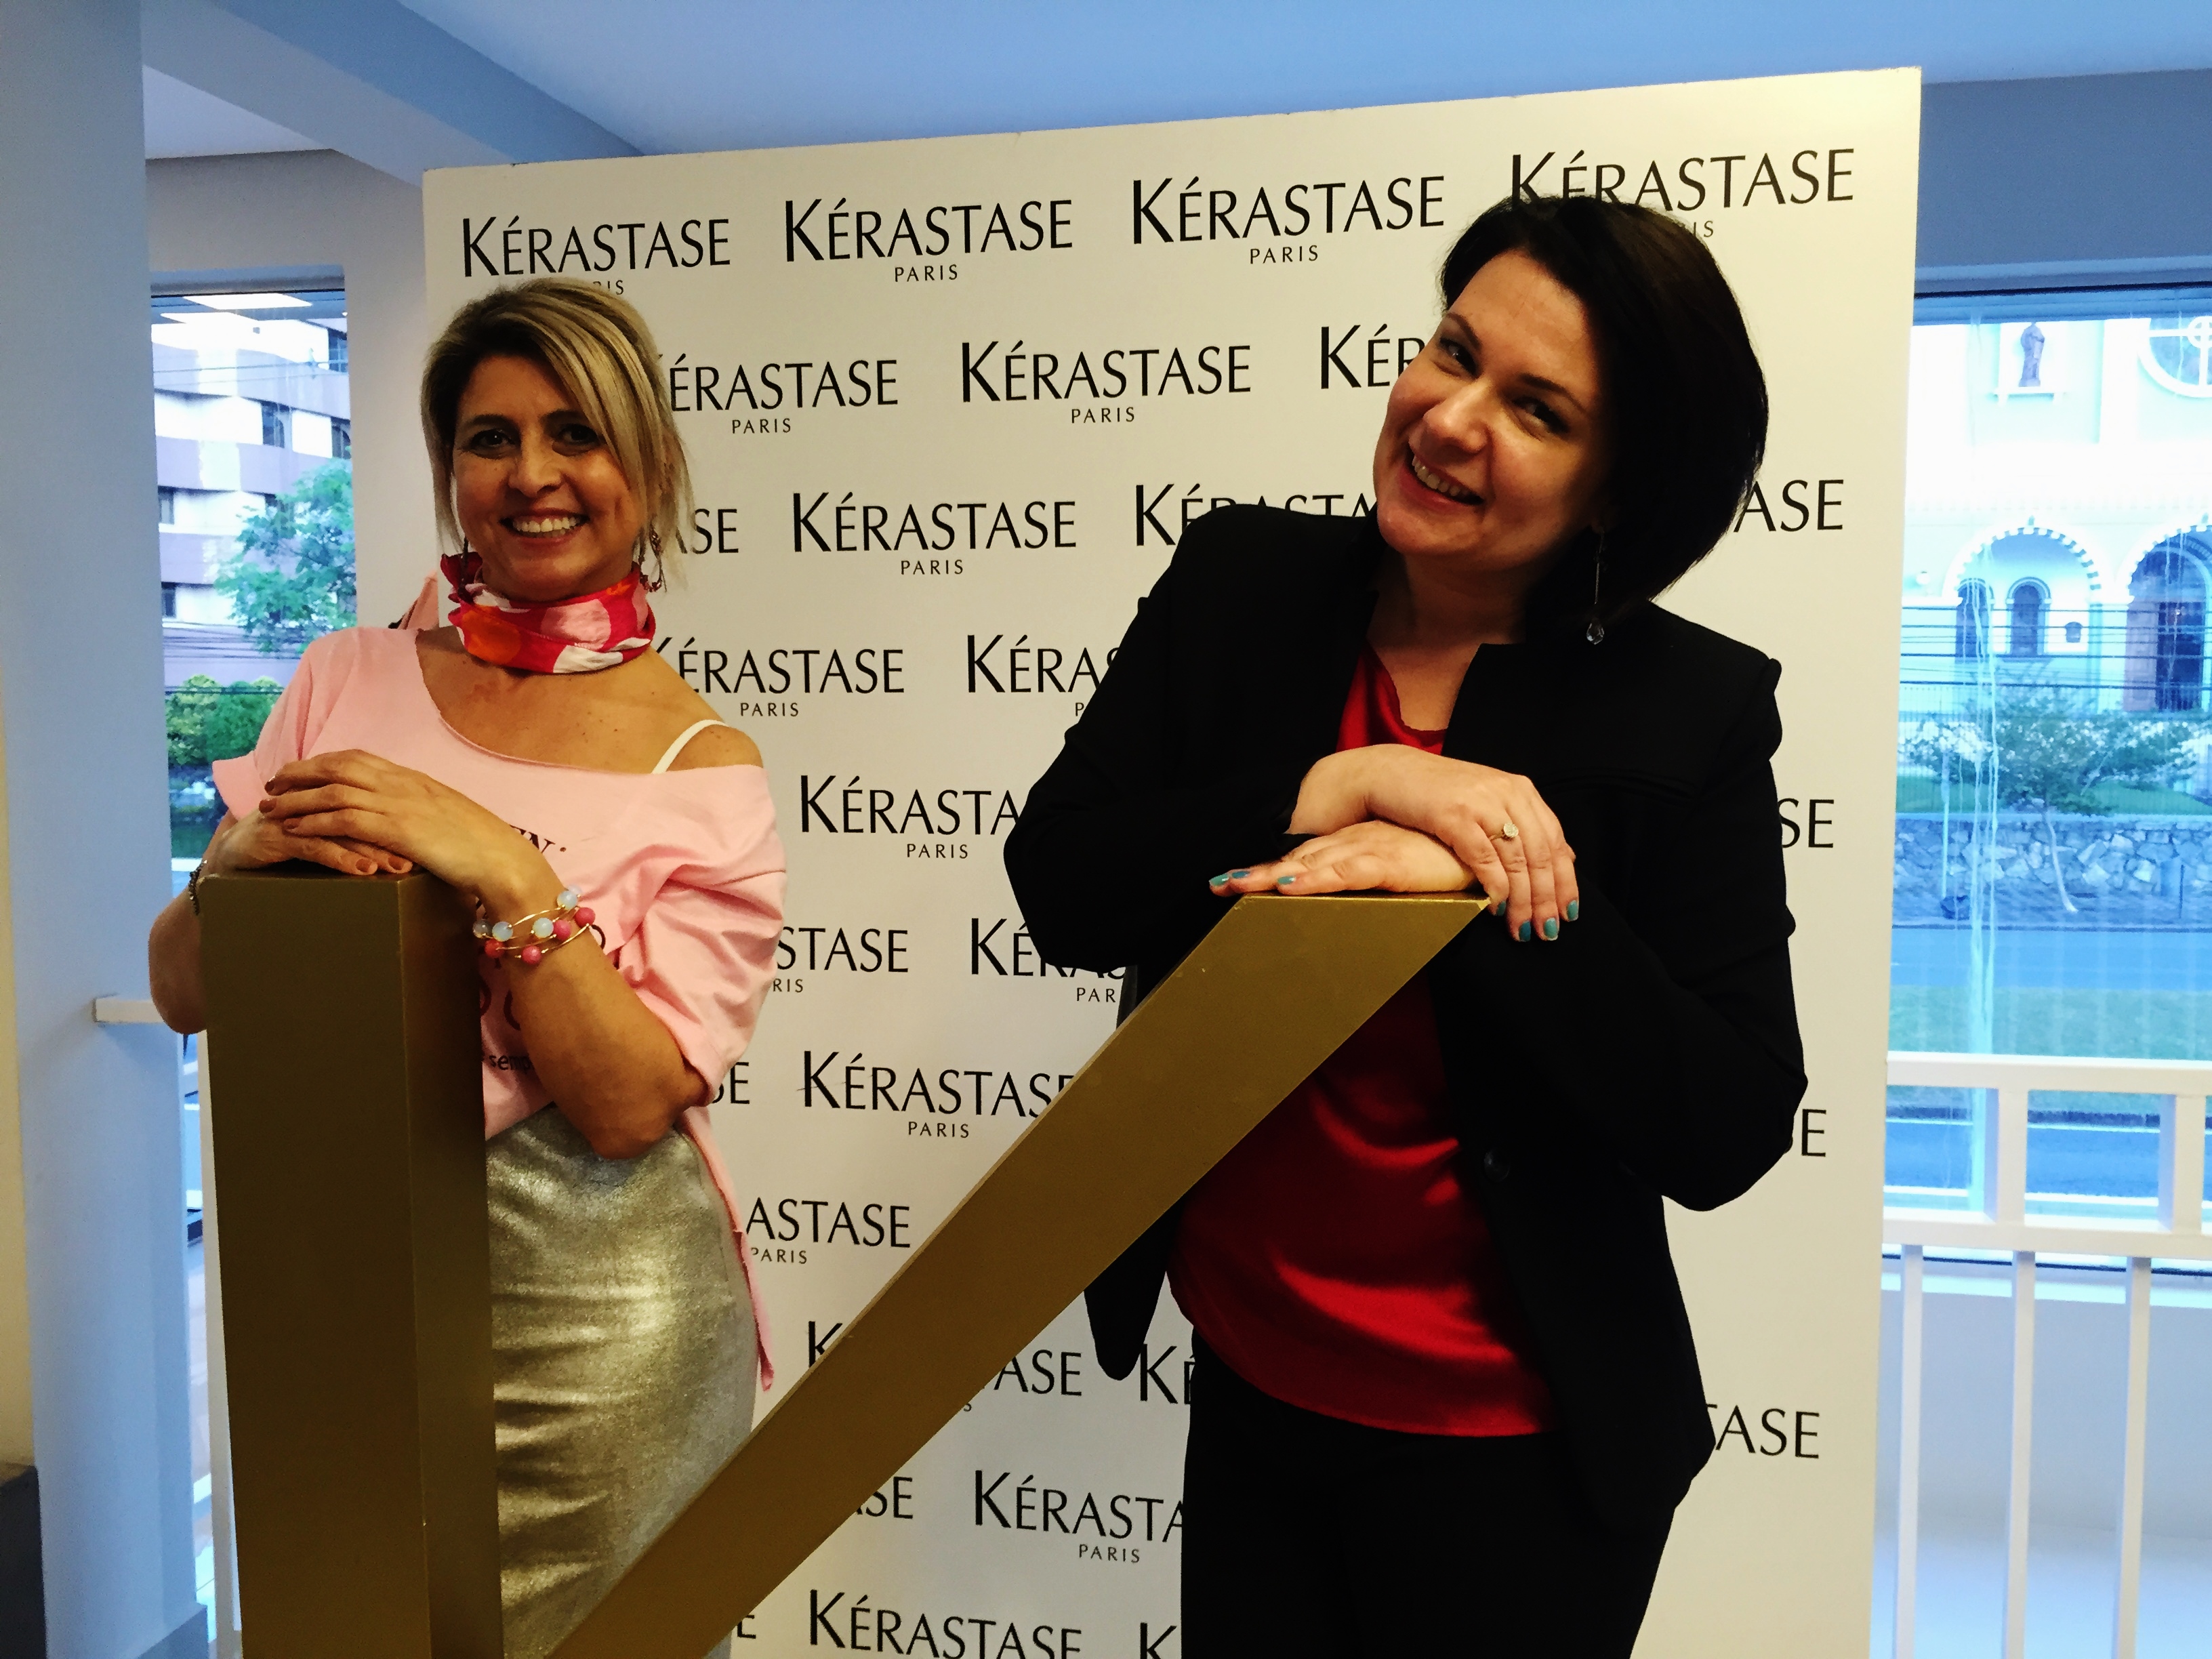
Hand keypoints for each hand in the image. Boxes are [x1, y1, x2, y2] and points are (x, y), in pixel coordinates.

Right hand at [199, 802, 410, 881]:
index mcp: (331, 792)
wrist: (235, 850)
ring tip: (399, 867)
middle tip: (425, 854)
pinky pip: (315, 846)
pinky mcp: (279, 835)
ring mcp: (296, 815)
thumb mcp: (327, 830)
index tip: (434, 837)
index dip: (404, 816)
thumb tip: (403, 836)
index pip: (374, 798)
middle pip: (363, 809)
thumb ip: (357, 825)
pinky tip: (361, 870)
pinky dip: (340, 858)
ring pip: (342, 828)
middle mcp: (315, 798)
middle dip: (395, 833)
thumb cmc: (289, 841)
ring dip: (373, 848)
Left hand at [258, 749, 548, 909]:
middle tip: (271, 783)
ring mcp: (398, 804)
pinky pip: (342, 819)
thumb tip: (402, 819)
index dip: (322, 762)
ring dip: (296, 798)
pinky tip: (293, 828)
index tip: (299, 770)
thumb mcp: (446, 818)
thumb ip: (420, 811)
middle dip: (299, 773)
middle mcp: (401, 784)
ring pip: (332, 792)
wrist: (500, 859)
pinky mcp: (395, 829)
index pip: (357, 758)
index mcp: (413, 779)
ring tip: (270, 807)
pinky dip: (313, 821)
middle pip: (336, 767)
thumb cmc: (481, 846)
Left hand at [1211, 819, 1480, 898]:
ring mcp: (1367, 850)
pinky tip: (1290, 886)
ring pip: (1307, 866)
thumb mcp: (1399, 872)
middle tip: (1216, 884)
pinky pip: (1345, 873)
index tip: (1230, 882)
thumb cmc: (1443, 859)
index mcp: (1353, 846)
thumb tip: (1353, 906)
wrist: (1483, 848)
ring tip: (1233, 885)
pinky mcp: (1388, 862)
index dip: (1265, 870)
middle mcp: (1352, 844)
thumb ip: (1374, 882)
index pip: (1300, 860)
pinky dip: (1316, 880)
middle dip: (1255, 875)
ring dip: (1270, 877)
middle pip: (1293, 862)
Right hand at [1290, 746, 1578, 940]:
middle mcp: (1508, 793)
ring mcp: (1481, 803)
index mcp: (1521, 790)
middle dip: (1546, 898)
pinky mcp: (1454, 814)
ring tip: (1522, 928)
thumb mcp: (1487, 802)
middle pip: (1540, 855)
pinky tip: (1496, 906)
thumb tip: (1563, 858)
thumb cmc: (1439, 794)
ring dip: (1522, 900)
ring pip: (1516, 860)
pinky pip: (1483, 857)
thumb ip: (1522, 825)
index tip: (1568, 914)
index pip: (1555, 841)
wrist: (1390, 773)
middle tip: (1547, 931)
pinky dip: (1494, 885)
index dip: (1565, 881)